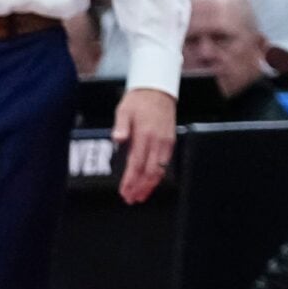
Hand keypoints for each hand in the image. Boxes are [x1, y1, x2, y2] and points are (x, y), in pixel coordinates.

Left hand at [114, 87, 176, 203]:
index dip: (130, 181)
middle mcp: (157, 141)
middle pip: (149, 172)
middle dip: (140, 188)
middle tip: (131, 199)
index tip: (124, 192)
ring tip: (140, 196)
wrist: (158, 90)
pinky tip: (151, 182)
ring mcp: (166, 142)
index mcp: (145, 134)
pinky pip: (165, 163)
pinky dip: (158, 176)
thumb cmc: (138, 100)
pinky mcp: (170, 142)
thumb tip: (117, 138)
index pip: (136, 164)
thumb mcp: (124, 110)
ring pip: (160, 170)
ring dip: (150, 186)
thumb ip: (121, 126)